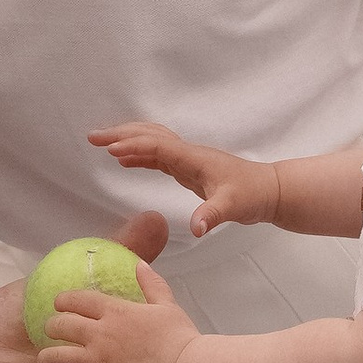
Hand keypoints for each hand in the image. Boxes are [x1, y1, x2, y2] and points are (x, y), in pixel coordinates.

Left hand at [37, 262, 200, 362]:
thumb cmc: (181, 338)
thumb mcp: (167, 304)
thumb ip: (150, 283)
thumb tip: (140, 264)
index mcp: (114, 311)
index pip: (76, 299)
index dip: (63, 301)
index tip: (60, 304)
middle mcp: (99, 334)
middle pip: (58, 326)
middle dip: (51, 328)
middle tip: (54, 333)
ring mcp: (98, 362)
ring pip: (54, 358)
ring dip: (50, 360)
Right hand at [90, 121, 278, 236]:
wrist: (269, 191)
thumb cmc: (253, 196)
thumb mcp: (233, 207)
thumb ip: (213, 215)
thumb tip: (195, 228)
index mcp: (194, 158)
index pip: (158, 146)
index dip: (134, 146)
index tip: (110, 149)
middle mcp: (188, 153)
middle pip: (149, 135)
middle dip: (121, 133)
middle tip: (92, 137)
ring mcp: (188, 159)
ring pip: (152, 141)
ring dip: (127, 139)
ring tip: (101, 144)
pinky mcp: (188, 168)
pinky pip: (157, 156)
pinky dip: (138, 154)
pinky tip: (124, 161)